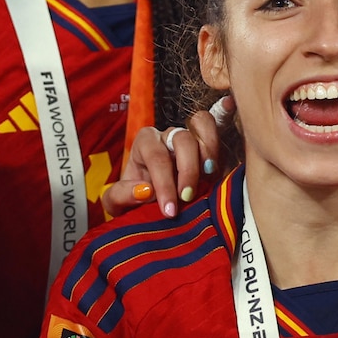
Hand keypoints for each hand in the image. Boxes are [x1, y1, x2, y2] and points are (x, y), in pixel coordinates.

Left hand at [100, 96, 234, 218]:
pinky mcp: (209, 147)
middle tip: (188, 197)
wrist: (150, 202)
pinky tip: (219, 172)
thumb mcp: (117, 201)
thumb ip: (122, 195)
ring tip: (209, 177)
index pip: (156, 156)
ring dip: (209, 152)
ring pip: (202, 127)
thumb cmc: (133, 198)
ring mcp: (191, 138)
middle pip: (182, 138)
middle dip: (188, 169)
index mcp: (145, 143)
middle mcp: (168, 135)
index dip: (163, 183)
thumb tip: (145, 191)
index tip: (170, 210)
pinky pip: (217, 135)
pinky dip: (220, 149)